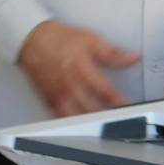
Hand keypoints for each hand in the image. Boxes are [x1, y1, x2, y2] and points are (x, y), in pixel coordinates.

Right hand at [16, 21, 140, 117]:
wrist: (30, 39)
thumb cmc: (58, 39)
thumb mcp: (89, 39)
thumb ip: (113, 53)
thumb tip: (133, 58)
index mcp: (81, 68)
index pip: (106, 92)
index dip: (121, 102)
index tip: (132, 107)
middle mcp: (70, 85)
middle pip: (94, 109)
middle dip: (111, 117)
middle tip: (124, 120)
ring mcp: (59, 95)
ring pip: (79, 118)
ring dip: (94, 123)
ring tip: (107, 126)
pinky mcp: (50, 101)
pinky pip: (64, 119)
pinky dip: (76, 124)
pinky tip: (85, 126)